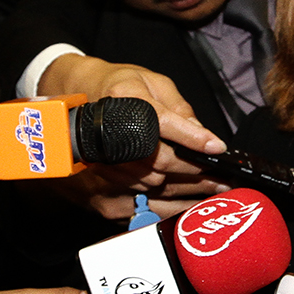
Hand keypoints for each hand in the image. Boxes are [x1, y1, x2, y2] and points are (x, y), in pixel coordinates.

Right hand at [38, 54, 230, 219]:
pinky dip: (171, 209)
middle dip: (199, 173)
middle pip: (163, 165)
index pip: (164, 125)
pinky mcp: (102, 200)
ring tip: (216, 190)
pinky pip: (144, 211)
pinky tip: (191, 204)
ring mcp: (103, 175)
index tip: (218, 148)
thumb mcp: (149, 82)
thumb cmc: (114, 90)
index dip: (194, 138)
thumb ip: (178, 107)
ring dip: (190, 193)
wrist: (67, 109)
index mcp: (122, 104)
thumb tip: (202, 134)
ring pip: (156, 191)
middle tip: (226, 178)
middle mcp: (110, 144)